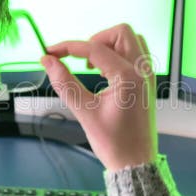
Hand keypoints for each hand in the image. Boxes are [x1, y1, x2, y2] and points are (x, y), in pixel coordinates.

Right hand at [41, 24, 157, 171]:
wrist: (135, 162)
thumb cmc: (112, 142)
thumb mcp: (84, 112)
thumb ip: (65, 83)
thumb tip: (47, 61)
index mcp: (128, 76)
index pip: (95, 48)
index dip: (69, 47)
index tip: (50, 53)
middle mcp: (142, 70)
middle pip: (121, 32)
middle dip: (96, 39)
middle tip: (79, 58)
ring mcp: (148, 75)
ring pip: (131, 40)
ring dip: (110, 45)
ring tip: (93, 66)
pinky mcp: (148, 82)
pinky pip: (136, 54)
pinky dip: (119, 55)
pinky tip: (105, 74)